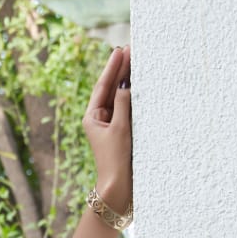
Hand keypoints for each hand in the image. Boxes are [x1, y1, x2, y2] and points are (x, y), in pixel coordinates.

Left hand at [83, 45, 131, 213]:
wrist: (119, 189)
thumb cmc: (115, 161)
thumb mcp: (120, 129)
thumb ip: (123, 104)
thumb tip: (126, 84)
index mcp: (93, 117)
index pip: (103, 86)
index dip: (112, 67)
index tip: (121, 50)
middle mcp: (102, 119)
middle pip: (112, 89)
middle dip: (122, 69)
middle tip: (132, 48)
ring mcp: (114, 125)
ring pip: (122, 97)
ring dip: (130, 79)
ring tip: (139, 59)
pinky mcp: (125, 132)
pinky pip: (130, 108)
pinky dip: (137, 95)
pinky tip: (144, 83)